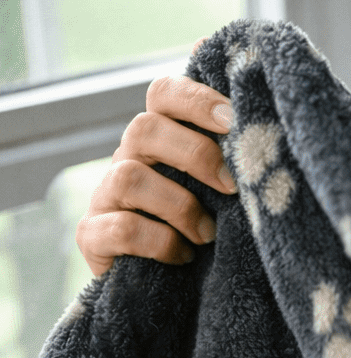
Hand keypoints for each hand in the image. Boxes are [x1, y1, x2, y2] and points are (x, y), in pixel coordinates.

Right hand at [76, 45, 236, 274]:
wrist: (180, 290)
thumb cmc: (213, 225)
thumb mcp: (229, 183)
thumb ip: (238, 140)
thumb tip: (250, 67)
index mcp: (164, 136)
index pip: (164, 92)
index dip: (197, 99)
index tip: (235, 120)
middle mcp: (129, 157)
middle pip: (144, 128)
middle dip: (195, 155)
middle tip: (233, 187)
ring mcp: (106, 195)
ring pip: (129, 176)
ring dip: (180, 206)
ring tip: (209, 234)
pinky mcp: (92, 236)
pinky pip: (120, 227)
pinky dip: (159, 242)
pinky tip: (184, 255)